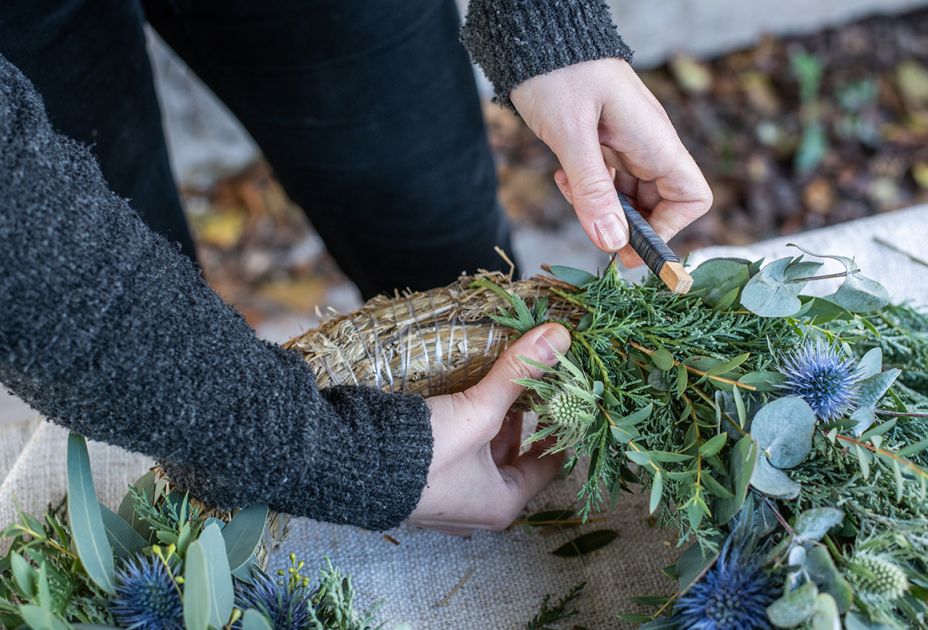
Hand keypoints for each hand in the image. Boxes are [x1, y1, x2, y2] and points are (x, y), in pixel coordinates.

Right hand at [409, 323, 570, 534]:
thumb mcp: (479, 410)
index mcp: (502, 504)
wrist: (350, 465)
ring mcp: (448, 499)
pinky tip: (465, 399)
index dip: (561, 429)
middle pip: (516, 458)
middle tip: (534, 381)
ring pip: (485, 455)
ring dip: (493, 422)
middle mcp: (477, 509)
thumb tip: (559, 337)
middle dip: (524, 419)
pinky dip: (468, 429)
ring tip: (501, 383)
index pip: (549, 466)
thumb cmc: (425, 452)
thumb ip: (517, 373)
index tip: (567, 397)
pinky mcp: (423, 483)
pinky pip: (459, 455)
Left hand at [510, 58, 711, 265]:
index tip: (630, 243)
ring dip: (600, 207)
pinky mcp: (604, 144)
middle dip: (626, 225)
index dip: (668, 228)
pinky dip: (587, 190)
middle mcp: (648, 146)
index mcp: (655, 141)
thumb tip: (612, 244)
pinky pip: (607, 182)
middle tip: (592, 231)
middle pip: (659, 205)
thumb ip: (592, 190)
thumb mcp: (571, 135)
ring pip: (628, 198)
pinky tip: (563, 175)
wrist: (537, 37)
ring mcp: (627, 145)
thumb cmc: (558, 74)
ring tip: (569, 188)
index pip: (691, 197)